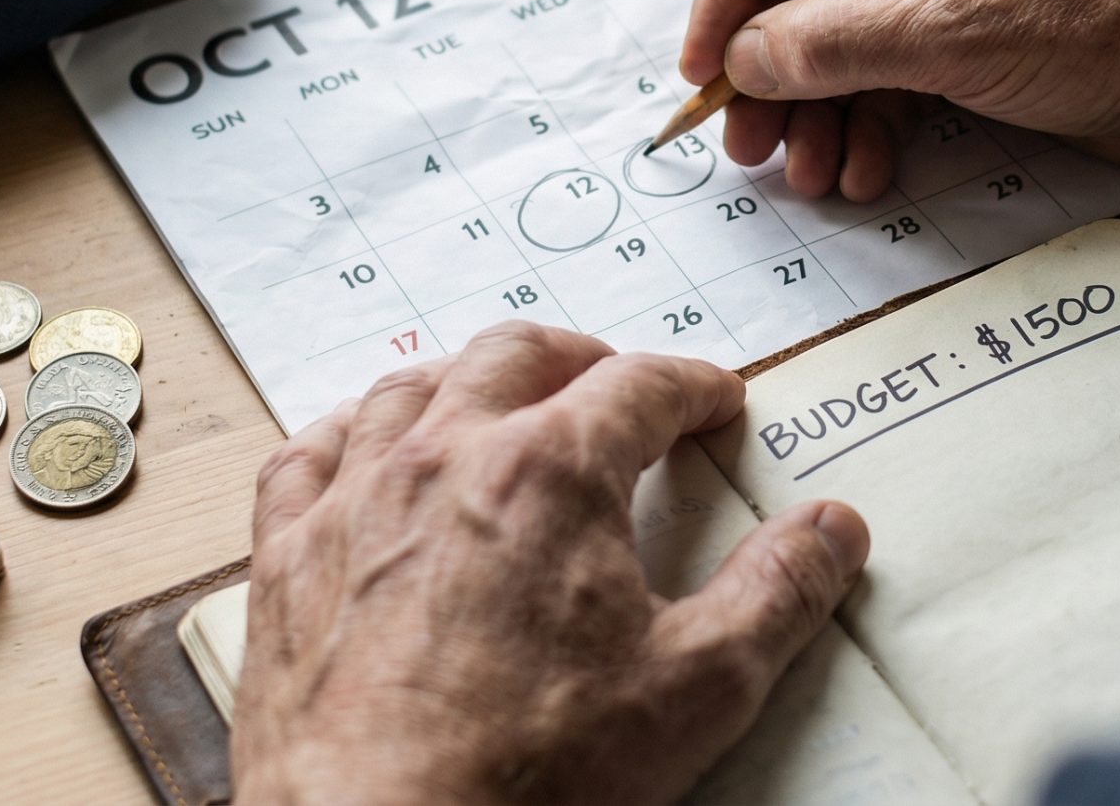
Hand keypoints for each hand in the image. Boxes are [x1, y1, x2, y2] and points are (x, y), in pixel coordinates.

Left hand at [230, 323, 870, 805]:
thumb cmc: (531, 775)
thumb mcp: (697, 688)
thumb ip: (777, 595)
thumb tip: (834, 529)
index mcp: (550, 470)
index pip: (639, 385)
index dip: (691, 385)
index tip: (714, 401)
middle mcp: (443, 459)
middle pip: (516, 355)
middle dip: (580, 355)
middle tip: (615, 382)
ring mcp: (353, 504)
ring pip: (407, 388)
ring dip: (465, 378)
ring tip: (498, 396)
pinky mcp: (286, 563)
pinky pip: (305, 457)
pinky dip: (344, 433)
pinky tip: (361, 446)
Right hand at [680, 0, 1119, 198]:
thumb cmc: (1108, 19)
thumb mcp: (953, 31)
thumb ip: (835, 43)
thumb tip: (745, 59)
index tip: (706, 67)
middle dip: (772, 67)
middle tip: (748, 145)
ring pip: (843, 34)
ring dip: (820, 109)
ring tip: (814, 175)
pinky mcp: (975, 25)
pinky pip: (891, 67)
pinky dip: (871, 120)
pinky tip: (867, 171)